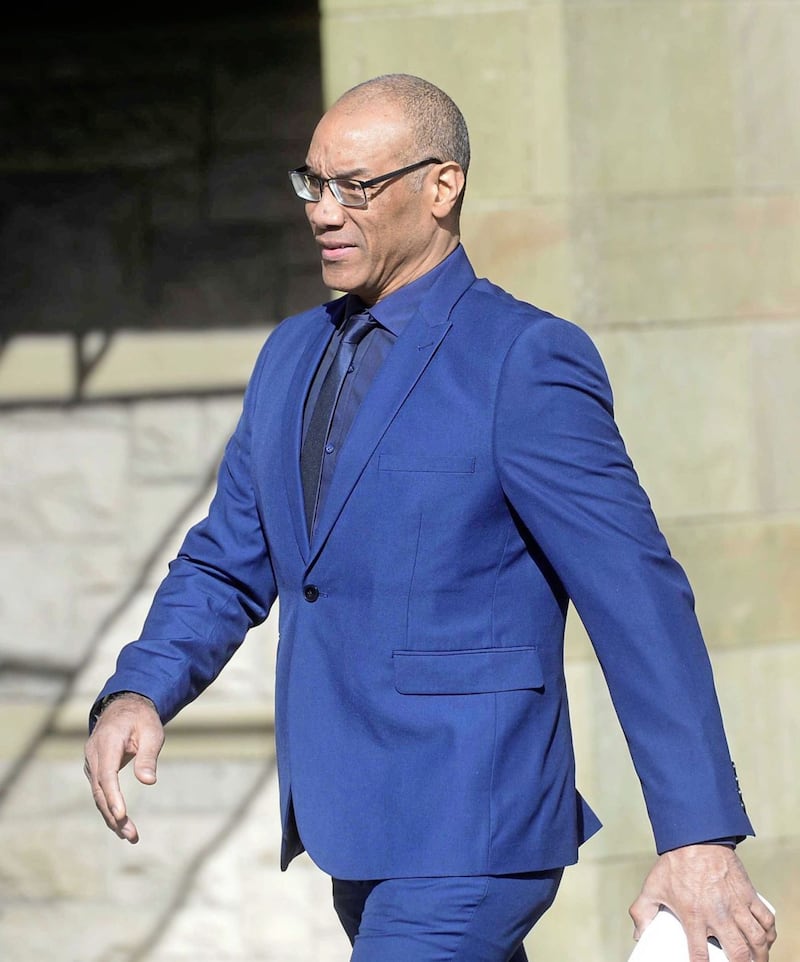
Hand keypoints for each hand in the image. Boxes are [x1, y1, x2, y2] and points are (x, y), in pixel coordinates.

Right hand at [83, 693, 163, 843]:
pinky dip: (109, 807)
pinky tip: (120, 823)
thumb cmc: (141, 719)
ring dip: (111, 816)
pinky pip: (100, 791)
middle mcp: (94, 754)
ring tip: (129, 836)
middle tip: (130, 835)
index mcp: (107, 741)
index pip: (107, 774)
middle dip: (113, 815)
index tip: (121, 815)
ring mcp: (91, 762)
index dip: (113, 796)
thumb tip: (149, 781)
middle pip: (100, 790)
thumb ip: (148, 756)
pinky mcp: (95, 769)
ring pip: (98, 794)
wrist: (125, 708)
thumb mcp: (152, 732)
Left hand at [630, 844, 775, 961]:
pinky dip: (769, 932)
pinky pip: (766, 918)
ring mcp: (736, 904)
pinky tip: (766, 940)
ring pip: (756, 939)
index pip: (699, 953)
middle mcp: (718, 913)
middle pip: (737, 952)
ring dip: (759, 955)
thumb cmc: (675, 862)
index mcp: (693, 915)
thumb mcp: (652, 887)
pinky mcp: (748, 894)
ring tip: (755, 961)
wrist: (696, 836)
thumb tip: (639, 933)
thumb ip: (642, 912)